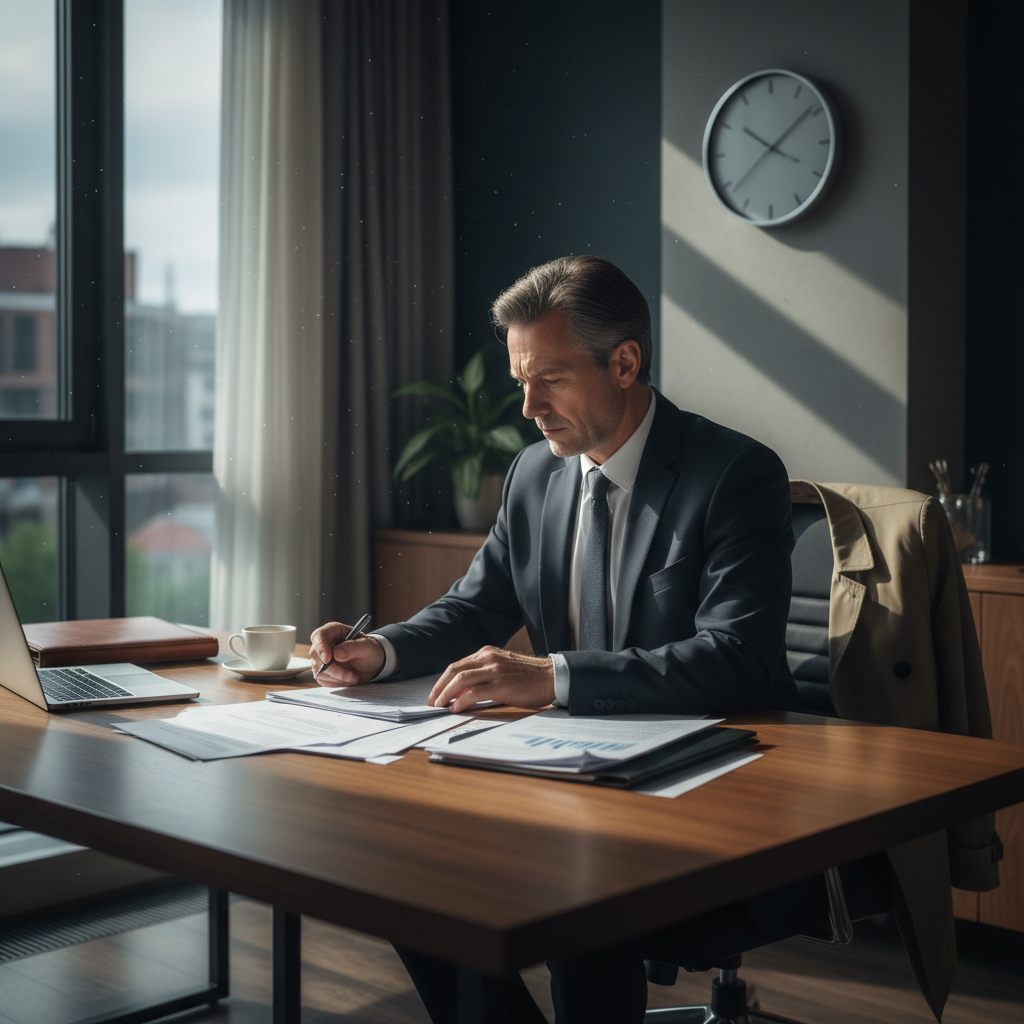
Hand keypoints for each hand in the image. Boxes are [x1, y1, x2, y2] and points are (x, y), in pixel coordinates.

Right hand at [309, 622, 384, 686]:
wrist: (371, 664)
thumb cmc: (370, 650)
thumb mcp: (367, 647)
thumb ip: (352, 648)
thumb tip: (336, 654)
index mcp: (333, 631)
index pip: (319, 636)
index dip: (320, 647)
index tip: (328, 659)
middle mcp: (324, 643)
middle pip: (316, 655)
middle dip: (333, 669)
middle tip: (352, 677)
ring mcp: (321, 658)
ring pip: (319, 670)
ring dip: (337, 678)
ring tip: (354, 678)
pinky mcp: (323, 671)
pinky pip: (322, 679)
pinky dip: (336, 683)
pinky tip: (347, 680)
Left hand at [428, 647, 555, 712]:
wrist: (551, 677)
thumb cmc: (528, 677)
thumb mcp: (502, 670)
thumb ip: (483, 676)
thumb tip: (460, 693)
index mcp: (487, 653)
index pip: (457, 665)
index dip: (443, 680)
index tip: (435, 693)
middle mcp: (488, 658)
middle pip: (454, 670)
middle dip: (439, 687)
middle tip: (431, 701)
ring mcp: (494, 670)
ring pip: (460, 679)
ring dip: (446, 693)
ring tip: (439, 705)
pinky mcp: (501, 684)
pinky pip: (474, 691)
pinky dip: (461, 700)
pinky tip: (456, 708)